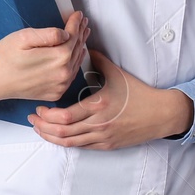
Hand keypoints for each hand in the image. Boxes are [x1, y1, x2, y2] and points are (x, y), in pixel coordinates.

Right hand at [0, 10, 88, 105]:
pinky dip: (75, 62)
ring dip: (80, 46)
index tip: (77, 14)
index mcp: (57, 58)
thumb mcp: (23, 37)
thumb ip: (48, 34)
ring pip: (76, 61)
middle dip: (80, 33)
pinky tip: (75, 54)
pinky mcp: (56, 93)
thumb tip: (65, 33)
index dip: (75, 23)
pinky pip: (71, 75)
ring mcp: (60, 85)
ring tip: (82, 34)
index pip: (72, 36)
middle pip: (76, 48)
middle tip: (83, 22)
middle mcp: (62, 74)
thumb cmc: (6, 58)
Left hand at [28, 52, 192, 149]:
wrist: (161, 114)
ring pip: (69, 142)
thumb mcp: (118, 74)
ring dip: (51, 137)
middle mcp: (99, 124)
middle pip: (63, 132)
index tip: (39, 107)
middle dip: (43, 127)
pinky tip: (59, 135)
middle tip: (33, 119)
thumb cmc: (140, 94)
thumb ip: (98, 61)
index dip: (47, 115)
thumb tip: (84, 48)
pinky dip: (66, 141)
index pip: (65, 116)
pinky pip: (81, 146)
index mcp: (99, 105)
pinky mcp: (107, 145)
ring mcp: (102, 137)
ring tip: (40, 128)